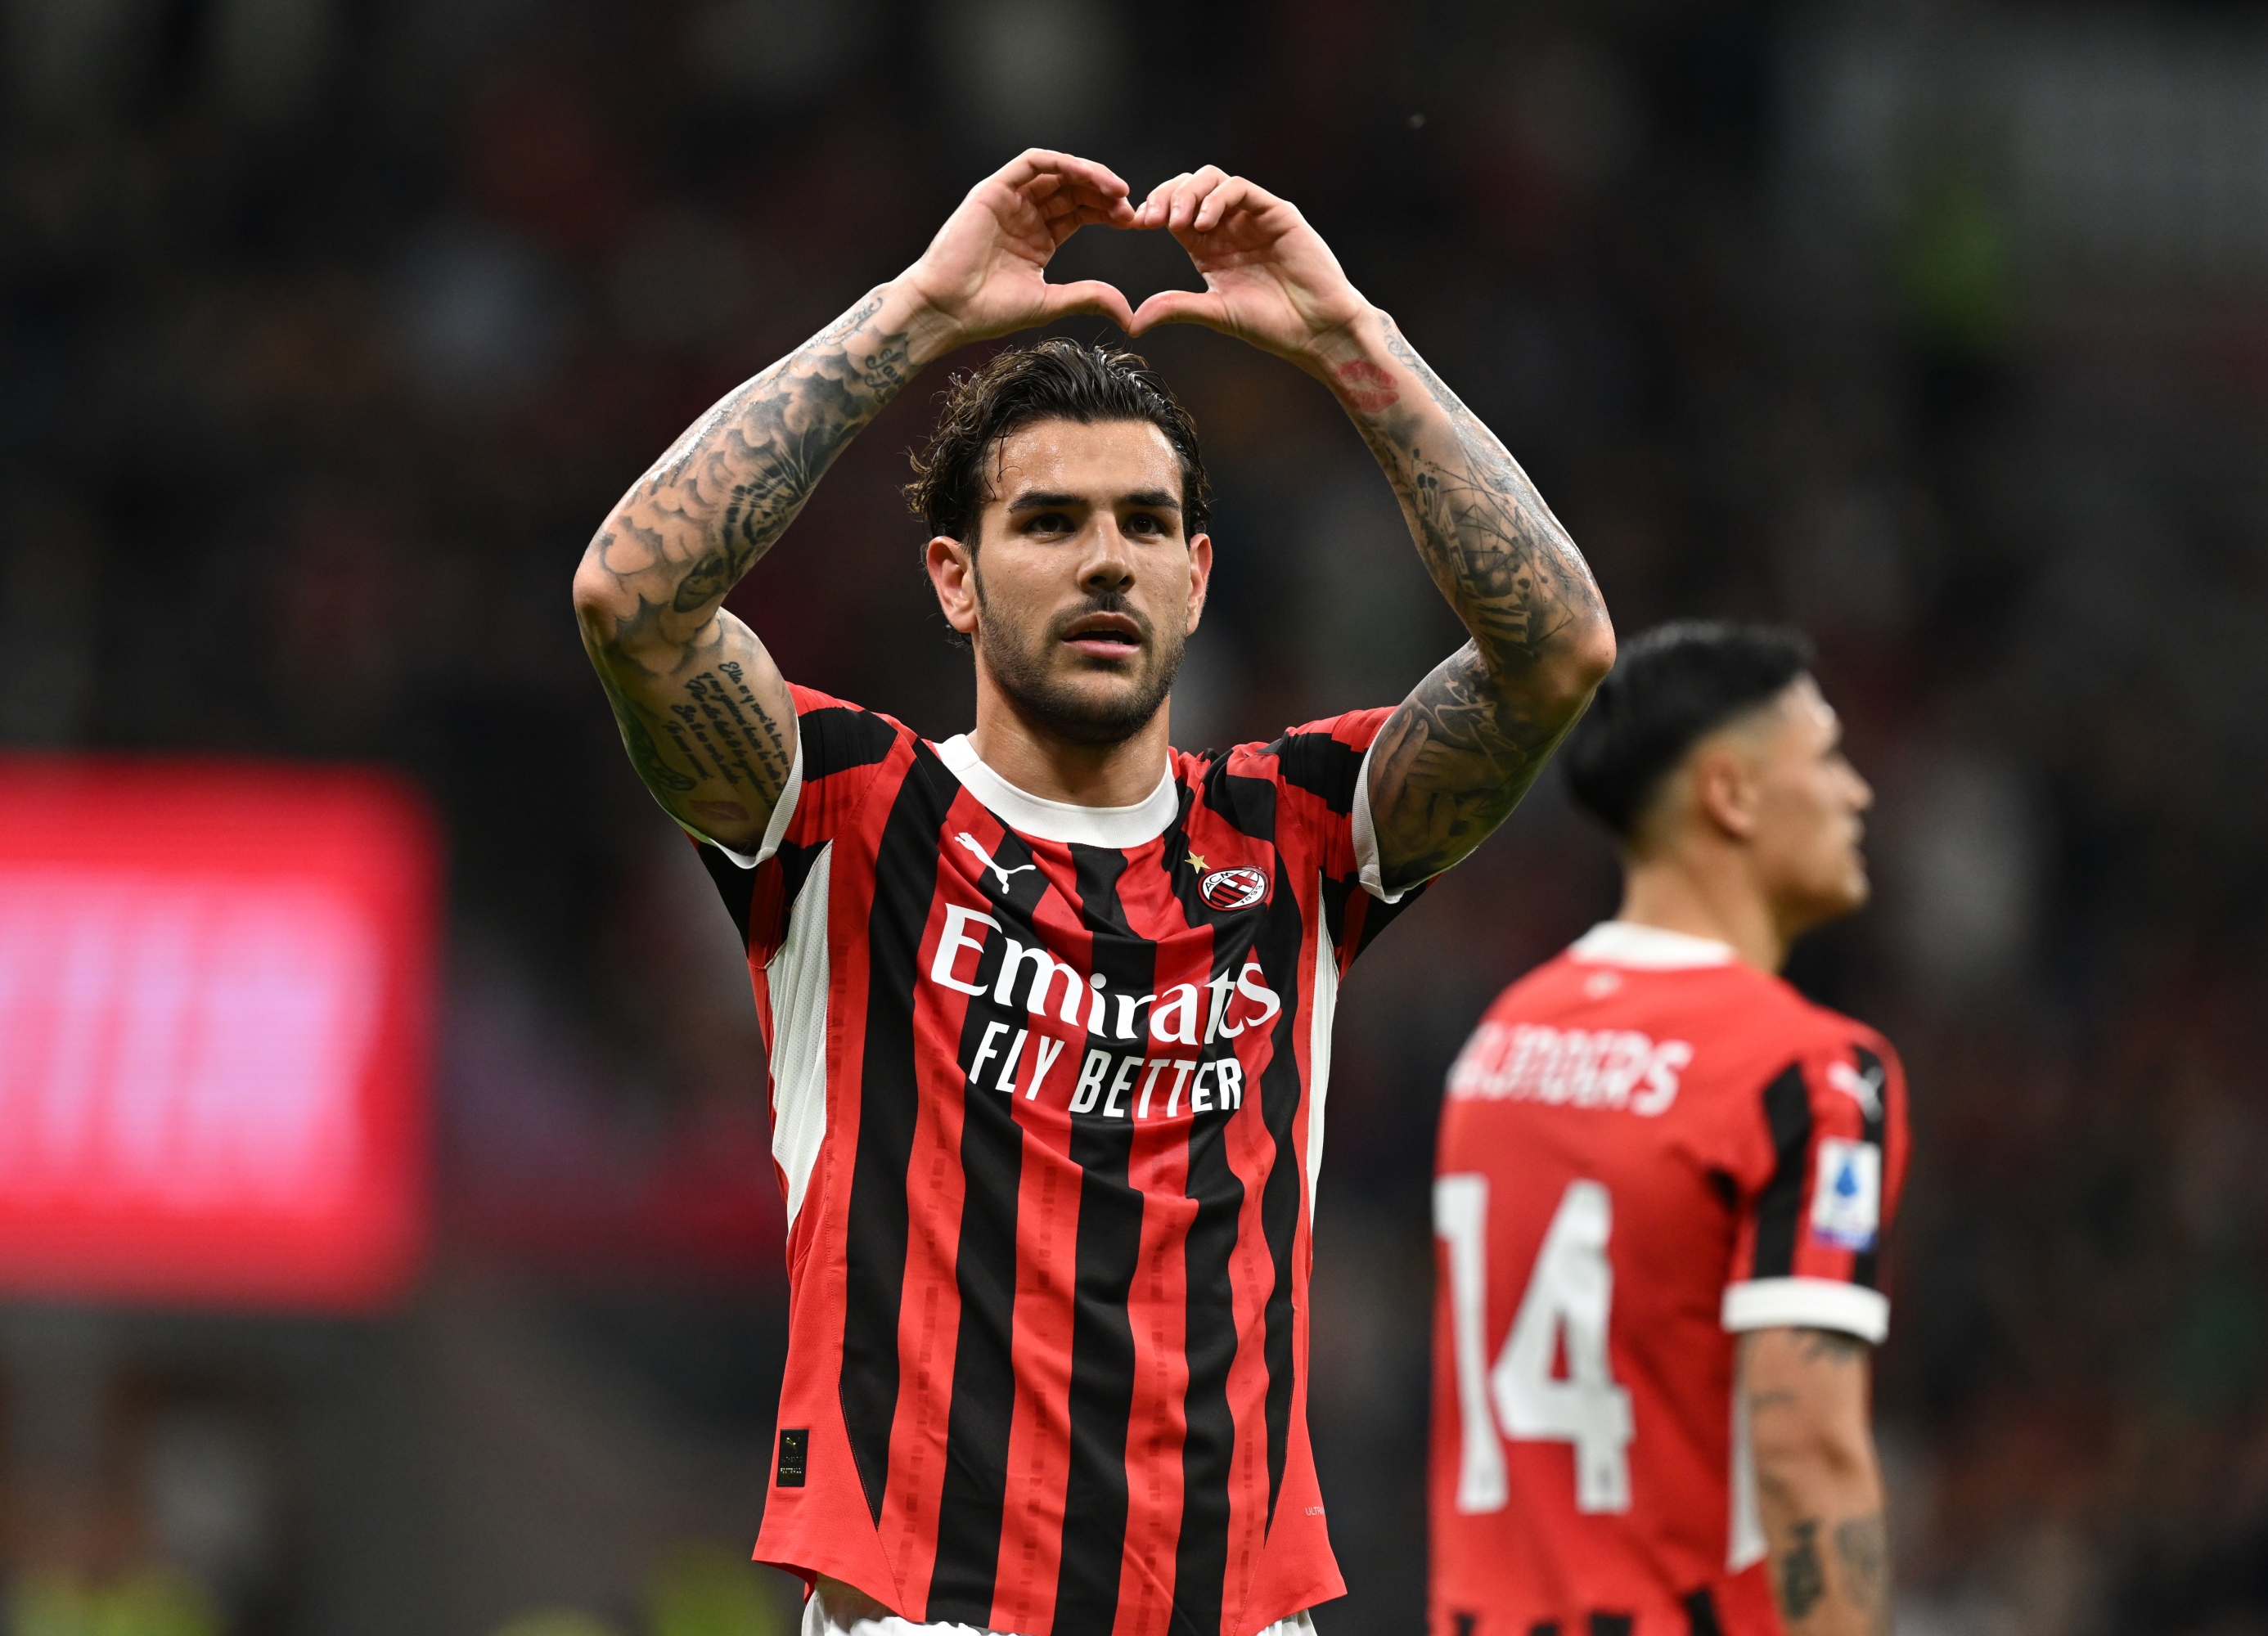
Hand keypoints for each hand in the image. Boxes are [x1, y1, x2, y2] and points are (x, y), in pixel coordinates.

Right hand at [897, 149, 1137, 351]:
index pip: (1080, 212)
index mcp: (1038, 238)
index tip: (1132, 222)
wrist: (948, 310)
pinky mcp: (994, 189)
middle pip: (1073, 190)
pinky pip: (1033, 163)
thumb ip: (1088, 298)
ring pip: (1057, 172)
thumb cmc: (988, 311)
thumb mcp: (1050, 303)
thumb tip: (1129, 314)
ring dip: (1090, 176)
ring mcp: (1009, 200)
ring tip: (1117, 191)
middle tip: (1129, 207)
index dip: (1108, 213)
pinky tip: (1088, 176)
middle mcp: (1025, 215)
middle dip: (1104, 194)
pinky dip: (1063, 163)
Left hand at [1126, 168, 1370, 367]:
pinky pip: (1241, 189)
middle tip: (1150, 218)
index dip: (1152, 209)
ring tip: (1177, 221)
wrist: (1317, 330)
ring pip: (1212, 179)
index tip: (1135, 223)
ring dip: (1188, 193)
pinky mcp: (1276, 212)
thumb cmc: (1272, 325)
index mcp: (1208, 246)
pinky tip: (1204, 223)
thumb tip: (1132, 322)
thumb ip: (1176, 308)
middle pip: (1188, 187)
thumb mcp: (1215, 313)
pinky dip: (1218, 199)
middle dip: (1165, 195)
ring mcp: (1252, 216)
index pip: (1172, 211)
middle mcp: (1228, 226)